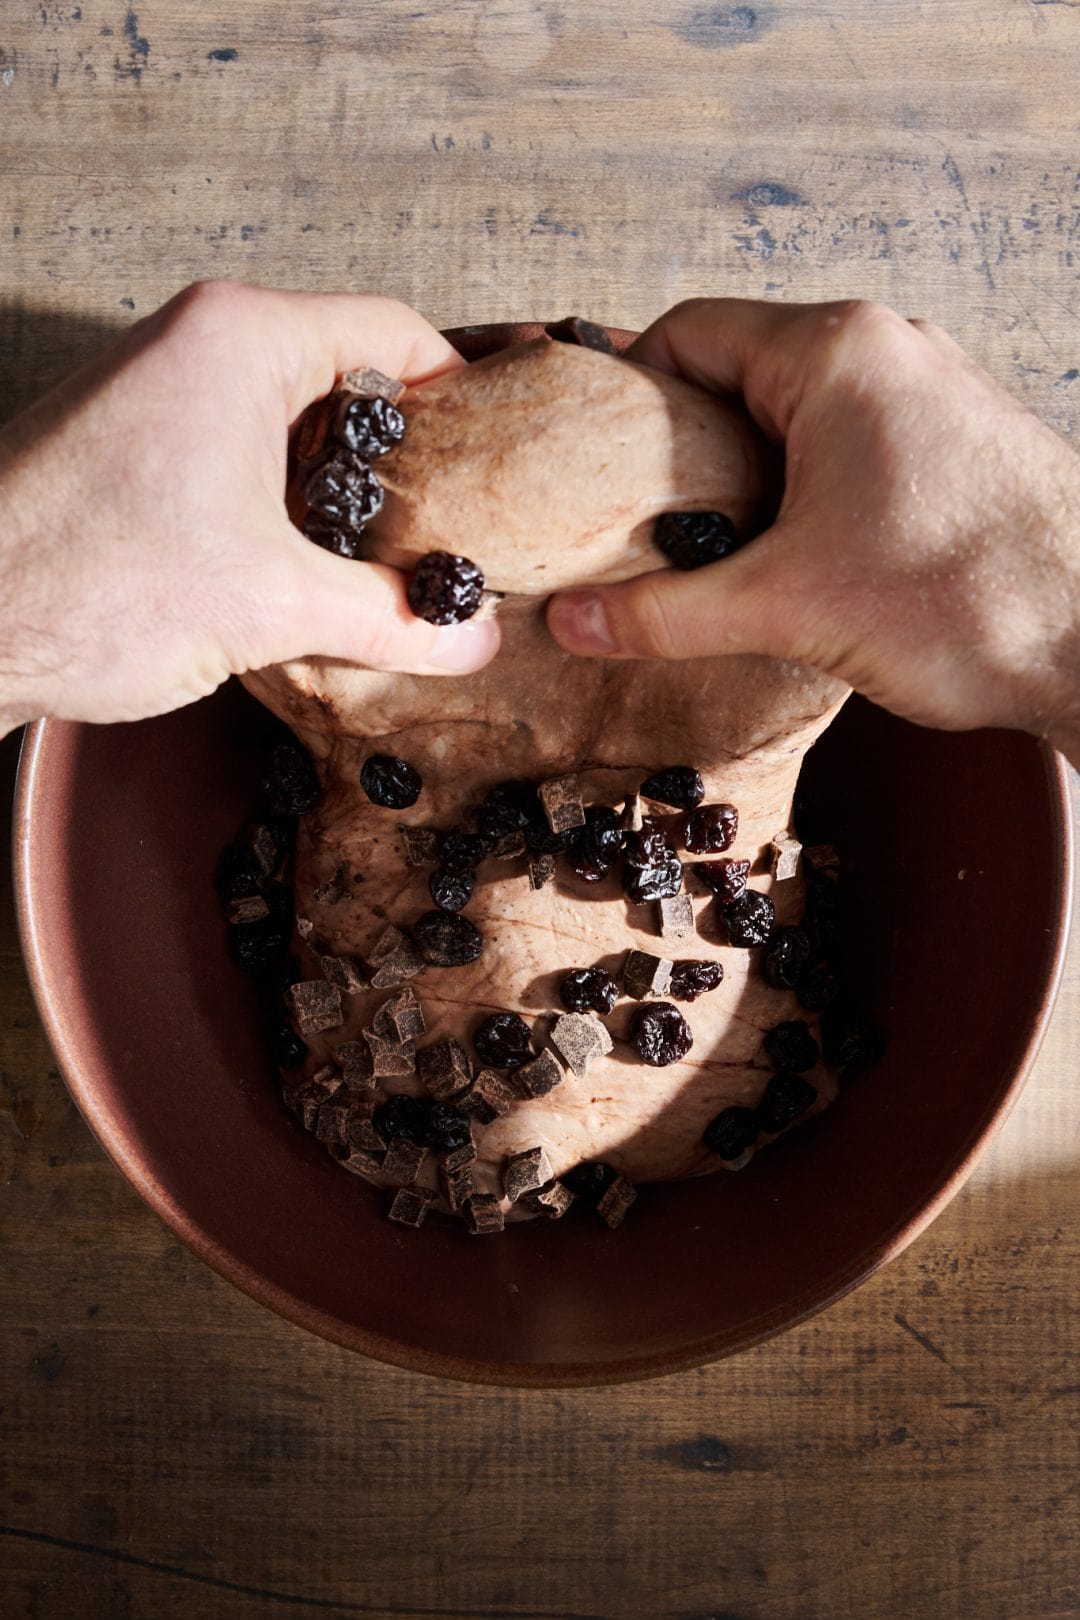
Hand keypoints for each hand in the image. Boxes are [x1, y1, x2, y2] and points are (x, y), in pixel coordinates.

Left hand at [0, 281, 499, 733]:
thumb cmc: (85, 583)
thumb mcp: (269, 607)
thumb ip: (388, 618)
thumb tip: (468, 638)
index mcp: (241, 340)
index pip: (394, 331)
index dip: (463, 395)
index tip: (499, 461)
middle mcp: (199, 346)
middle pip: (347, 378)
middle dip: (408, 458)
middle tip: (457, 526)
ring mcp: (161, 393)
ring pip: (293, 425)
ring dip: (345, 493)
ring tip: (394, 561)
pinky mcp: (137, 449)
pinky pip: (243, 457)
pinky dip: (287, 508)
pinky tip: (311, 574)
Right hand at [547, 298, 1079, 762]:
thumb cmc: (971, 600)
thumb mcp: (788, 607)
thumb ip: (666, 611)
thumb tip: (574, 620)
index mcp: (834, 354)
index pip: (688, 334)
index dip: (626, 396)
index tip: (594, 464)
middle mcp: (885, 351)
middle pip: (739, 372)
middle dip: (683, 448)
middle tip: (641, 522)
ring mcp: (927, 393)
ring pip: (796, 412)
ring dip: (746, 475)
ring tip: (712, 550)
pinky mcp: (953, 443)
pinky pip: (849, 443)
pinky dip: (804, 489)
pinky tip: (792, 558)